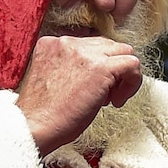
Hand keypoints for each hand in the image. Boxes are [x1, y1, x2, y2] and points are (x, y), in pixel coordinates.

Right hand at [16, 34, 143, 155]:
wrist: (35, 125)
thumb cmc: (43, 115)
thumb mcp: (54, 81)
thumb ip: (72, 70)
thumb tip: (99, 77)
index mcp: (53, 44)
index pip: (90, 46)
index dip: (98, 67)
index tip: (94, 90)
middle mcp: (67, 42)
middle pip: (108, 45)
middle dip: (113, 70)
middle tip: (106, 97)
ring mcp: (84, 52)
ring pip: (123, 51)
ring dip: (123, 76)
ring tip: (112, 100)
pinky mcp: (100, 67)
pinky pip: (132, 64)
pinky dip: (132, 83)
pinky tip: (117, 102)